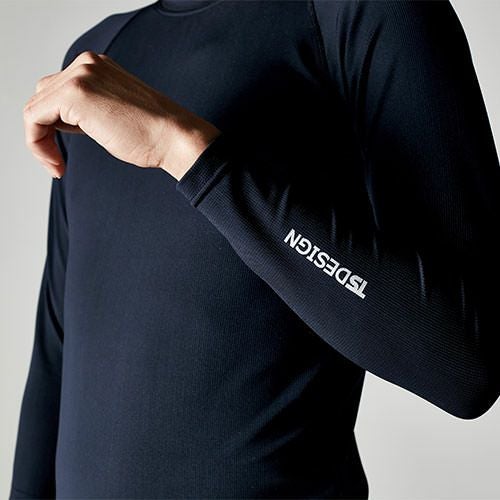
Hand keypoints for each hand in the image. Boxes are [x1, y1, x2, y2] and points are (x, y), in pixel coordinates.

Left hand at [23, 50, 220, 179]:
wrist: (175, 138)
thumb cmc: (153, 135)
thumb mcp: (115, 114)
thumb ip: (89, 109)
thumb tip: (63, 120)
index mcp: (97, 66)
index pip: (57, 91)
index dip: (54, 125)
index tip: (62, 155)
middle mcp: (86, 64)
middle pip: (43, 96)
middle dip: (45, 131)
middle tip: (58, 161)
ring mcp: (80, 75)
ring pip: (36, 108)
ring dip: (40, 139)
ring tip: (57, 164)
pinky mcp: (75, 94)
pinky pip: (34, 118)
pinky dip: (37, 143)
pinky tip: (54, 163)